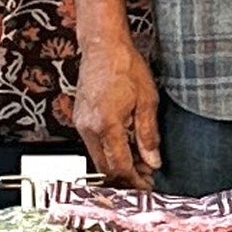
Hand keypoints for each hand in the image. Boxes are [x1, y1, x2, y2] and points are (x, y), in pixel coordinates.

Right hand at [71, 36, 162, 188]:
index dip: (135, 180)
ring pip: (97, 157)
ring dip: (117, 163)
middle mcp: (89, 127)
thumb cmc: (125, 66)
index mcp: (107, 124)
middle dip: (125, 176)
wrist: (102, 46)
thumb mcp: (147, 101)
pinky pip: (92, 143)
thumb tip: (152, 161)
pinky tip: (124, 145)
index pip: (120, 165)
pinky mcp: (79, 117)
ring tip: (139, 160)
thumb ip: (148, 135)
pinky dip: (108, 150)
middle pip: (104, 167)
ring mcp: (80, 122)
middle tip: (145, 176)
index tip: (147, 185)